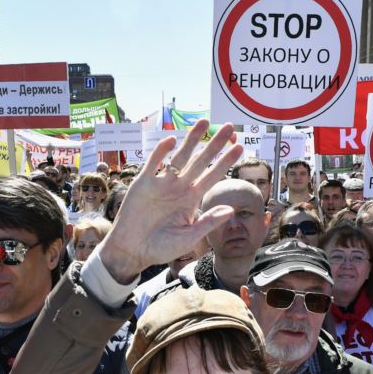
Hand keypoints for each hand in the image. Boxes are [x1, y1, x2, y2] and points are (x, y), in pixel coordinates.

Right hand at [98, 119, 242, 282]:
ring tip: (203, 122)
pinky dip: (161, 151)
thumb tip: (230, 210)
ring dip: (191, 140)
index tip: (240, 147)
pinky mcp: (143, 183)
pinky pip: (154, 163)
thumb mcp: (188, 238)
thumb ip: (208, 222)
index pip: (213, 176)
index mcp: (192, 200)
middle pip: (200, 161)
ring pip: (180, 157)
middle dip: (214, 145)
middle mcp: (179, 188)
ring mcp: (162, 183)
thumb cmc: (160, 248)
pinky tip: (172, 140)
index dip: (225, 162)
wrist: (132, 250)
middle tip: (228, 127)